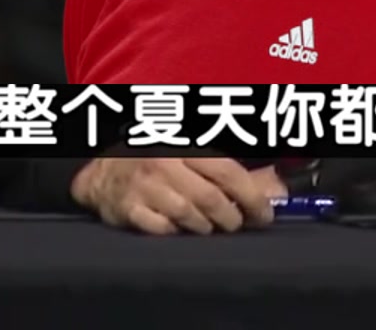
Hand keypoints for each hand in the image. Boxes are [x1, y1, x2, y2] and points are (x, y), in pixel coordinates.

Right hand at [70, 157, 287, 235]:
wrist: (102, 168)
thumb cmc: (156, 158)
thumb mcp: (191, 153)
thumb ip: (230, 170)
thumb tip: (273, 189)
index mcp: (185, 144)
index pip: (228, 172)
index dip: (252, 197)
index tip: (265, 214)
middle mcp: (165, 163)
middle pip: (211, 198)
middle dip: (231, 217)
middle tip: (236, 223)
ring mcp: (145, 187)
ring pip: (190, 217)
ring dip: (206, 227)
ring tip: (210, 225)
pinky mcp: (129, 208)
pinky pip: (162, 229)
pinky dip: (176, 232)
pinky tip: (180, 228)